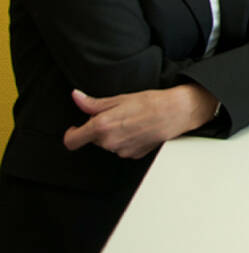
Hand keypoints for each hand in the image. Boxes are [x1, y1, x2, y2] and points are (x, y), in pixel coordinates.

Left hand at [63, 85, 217, 158]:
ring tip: (130, 120)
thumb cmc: (149, 103)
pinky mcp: (133, 155)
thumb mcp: (119, 98)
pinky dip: (125, 140)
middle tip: (116, 114)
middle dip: (99, 128)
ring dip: (113, 134)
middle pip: (93, 139)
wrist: (174, 112)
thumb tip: (77, 97)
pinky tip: (138, 129)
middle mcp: (109, 142)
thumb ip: (92, 103)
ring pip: (108, 143)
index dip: (71, 134)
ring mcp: (121, 151)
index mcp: (101, 127)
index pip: (72, 141)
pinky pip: (121, 148)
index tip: (75, 129)